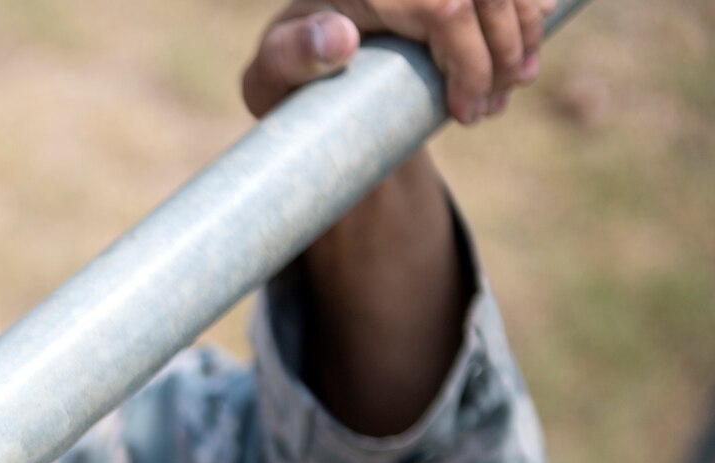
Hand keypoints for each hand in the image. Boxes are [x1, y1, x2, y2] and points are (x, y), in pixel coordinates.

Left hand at [242, 0, 549, 125]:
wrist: (305, 58)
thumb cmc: (288, 74)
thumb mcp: (271, 75)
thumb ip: (291, 57)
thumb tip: (339, 39)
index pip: (444, 8)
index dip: (469, 61)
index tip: (465, 114)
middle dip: (502, 56)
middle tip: (487, 113)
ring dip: (523, 40)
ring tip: (506, 94)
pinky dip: (529, 19)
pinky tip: (521, 61)